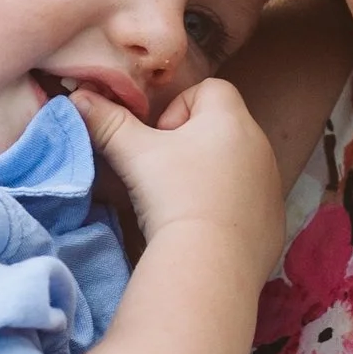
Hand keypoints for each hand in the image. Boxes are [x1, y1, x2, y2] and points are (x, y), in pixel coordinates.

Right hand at [69, 77, 282, 268]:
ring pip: (238, 166)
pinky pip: (250, 204)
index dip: (179, 109)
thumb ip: (107, 122)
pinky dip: (229, 210)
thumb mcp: (134, 155)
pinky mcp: (275, 221)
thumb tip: (77, 98)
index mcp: (232, 120)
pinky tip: (208, 231)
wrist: (211, 264)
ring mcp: (272, 185)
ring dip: (212, 177)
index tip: (160, 141)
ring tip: (186, 206)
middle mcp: (261, 146)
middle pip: (223, 128)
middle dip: (194, 144)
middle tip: (167, 176)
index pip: (211, 89)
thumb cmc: (174, 196)